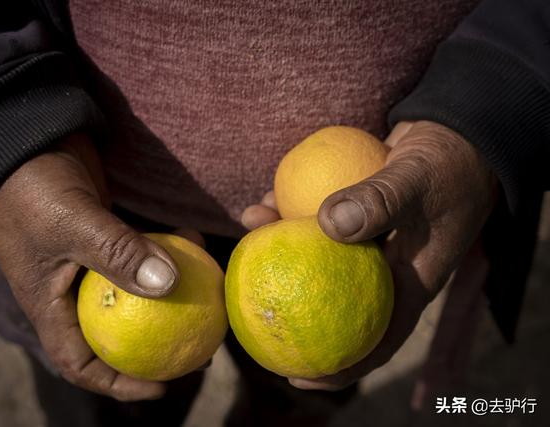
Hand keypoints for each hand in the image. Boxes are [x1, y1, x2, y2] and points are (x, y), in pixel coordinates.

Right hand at [0, 133, 179, 400]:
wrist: (26, 137)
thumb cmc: (33, 187)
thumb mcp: (73, 224)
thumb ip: (118, 253)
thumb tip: (170, 285)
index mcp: (50, 304)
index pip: (82, 361)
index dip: (120, 383)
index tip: (164, 385)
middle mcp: (71, 290)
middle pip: (118, 333)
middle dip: (156, 344)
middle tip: (199, 346)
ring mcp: (91, 262)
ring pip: (135, 293)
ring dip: (169, 296)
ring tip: (207, 299)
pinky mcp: (107, 236)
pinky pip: (141, 255)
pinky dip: (166, 253)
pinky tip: (195, 243)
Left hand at [242, 121, 496, 389]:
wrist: (456, 130)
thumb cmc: (448, 161)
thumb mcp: (420, 180)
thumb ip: (382, 201)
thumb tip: (327, 226)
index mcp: (407, 283)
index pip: (375, 342)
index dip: (340, 369)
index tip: (296, 377)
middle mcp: (382, 269)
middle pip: (331, 300)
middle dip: (290, 303)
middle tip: (249, 300)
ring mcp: (365, 242)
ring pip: (316, 256)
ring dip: (280, 245)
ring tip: (250, 223)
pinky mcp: (352, 214)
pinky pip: (314, 221)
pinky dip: (289, 212)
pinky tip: (265, 197)